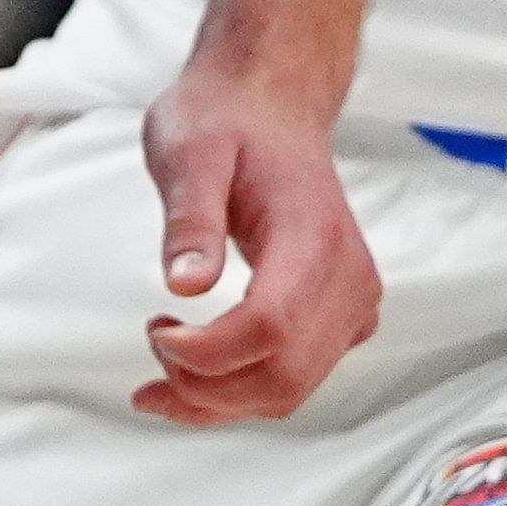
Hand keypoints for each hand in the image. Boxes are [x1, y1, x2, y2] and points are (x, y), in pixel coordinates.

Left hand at [134, 55, 383, 423]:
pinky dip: (244, 391)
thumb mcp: (188, 152)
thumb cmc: (229, 121)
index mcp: (313, 235)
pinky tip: (198, 371)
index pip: (269, 326)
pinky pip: (298, 377)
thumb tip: (186, 286)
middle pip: (283, 375)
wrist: (272, 105)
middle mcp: (348, 276)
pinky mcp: (342, 315)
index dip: (207, 352)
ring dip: (220, 400)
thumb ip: (190, 218)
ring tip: (163, 364)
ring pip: (291, 390)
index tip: (157, 331)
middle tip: (154, 349)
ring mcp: (352, 300)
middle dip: (206, 388)